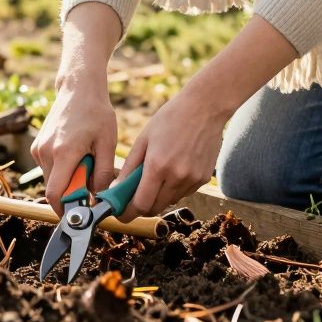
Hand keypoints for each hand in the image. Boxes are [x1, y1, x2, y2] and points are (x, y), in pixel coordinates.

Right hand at [30, 75, 118, 215]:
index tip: (82, 213)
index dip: (66, 210)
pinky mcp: (37, 146)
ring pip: (51, 180)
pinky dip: (62, 171)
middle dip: (72, 194)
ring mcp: (38, 149)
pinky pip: (48, 169)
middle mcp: (46, 152)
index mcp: (64, 152)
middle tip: (91, 182)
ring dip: (68, 181)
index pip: (56, 195)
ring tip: (85, 162)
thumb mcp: (108, 144)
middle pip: (54, 189)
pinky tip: (76, 155)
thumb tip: (99, 199)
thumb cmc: (96, 112)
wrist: (78, 87)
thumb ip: (103, 174)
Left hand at [115, 85, 228, 220]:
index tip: (121, 213)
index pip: (141, 204)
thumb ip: (129, 167)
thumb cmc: (170, 118)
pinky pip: (183, 193)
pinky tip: (173, 169)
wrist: (205, 108)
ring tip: (155, 176)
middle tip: (133, 197)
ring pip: (169, 201)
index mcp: (158, 165)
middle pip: (155, 208)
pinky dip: (173, 189)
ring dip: (158, 197)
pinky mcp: (203, 179)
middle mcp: (177, 176)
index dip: (128, 213)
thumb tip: (116, 189)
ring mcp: (193, 179)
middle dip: (141, 207)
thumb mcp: (144, 139)